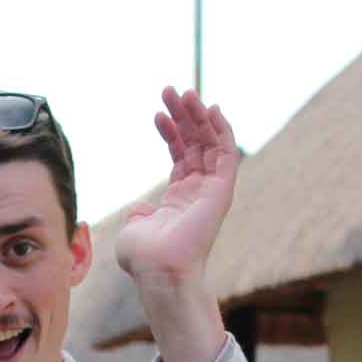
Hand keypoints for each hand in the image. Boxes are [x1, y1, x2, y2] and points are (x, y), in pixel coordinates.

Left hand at [115, 86, 238, 281]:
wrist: (158, 270)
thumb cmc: (144, 258)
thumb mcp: (135, 230)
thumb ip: (139, 216)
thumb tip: (141, 210)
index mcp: (180, 198)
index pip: (180, 155)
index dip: (171, 132)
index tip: (157, 113)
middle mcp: (198, 191)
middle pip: (196, 143)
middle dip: (184, 115)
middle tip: (170, 91)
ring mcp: (211, 190)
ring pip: (210, 142)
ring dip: (199, 115)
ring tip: (184, 92)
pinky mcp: (222, 190)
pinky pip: (226, 152)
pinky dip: (221, 129)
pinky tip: (211, 108)